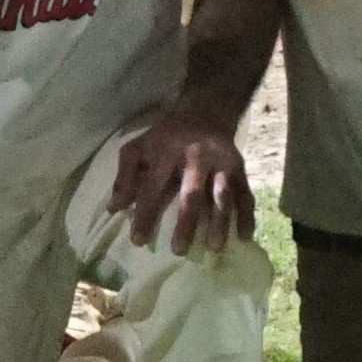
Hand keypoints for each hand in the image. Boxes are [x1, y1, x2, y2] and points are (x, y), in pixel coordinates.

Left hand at [102, 113, 251, 255]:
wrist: (205, 111)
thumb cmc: (166, 137)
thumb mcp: (139, 147)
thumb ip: (125, 176)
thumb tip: (114, 208)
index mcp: (167, 151)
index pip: (153, 187)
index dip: (145, 214)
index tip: (139, 241)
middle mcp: (197, 157)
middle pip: (192, 193)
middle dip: (186, 223)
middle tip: (178, 250)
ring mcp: (221, 163)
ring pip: (222, 195)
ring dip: (220, 222)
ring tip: (214, 247)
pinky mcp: (240, 169)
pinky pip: (245, 194)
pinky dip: (247, 216)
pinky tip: (244, 237)